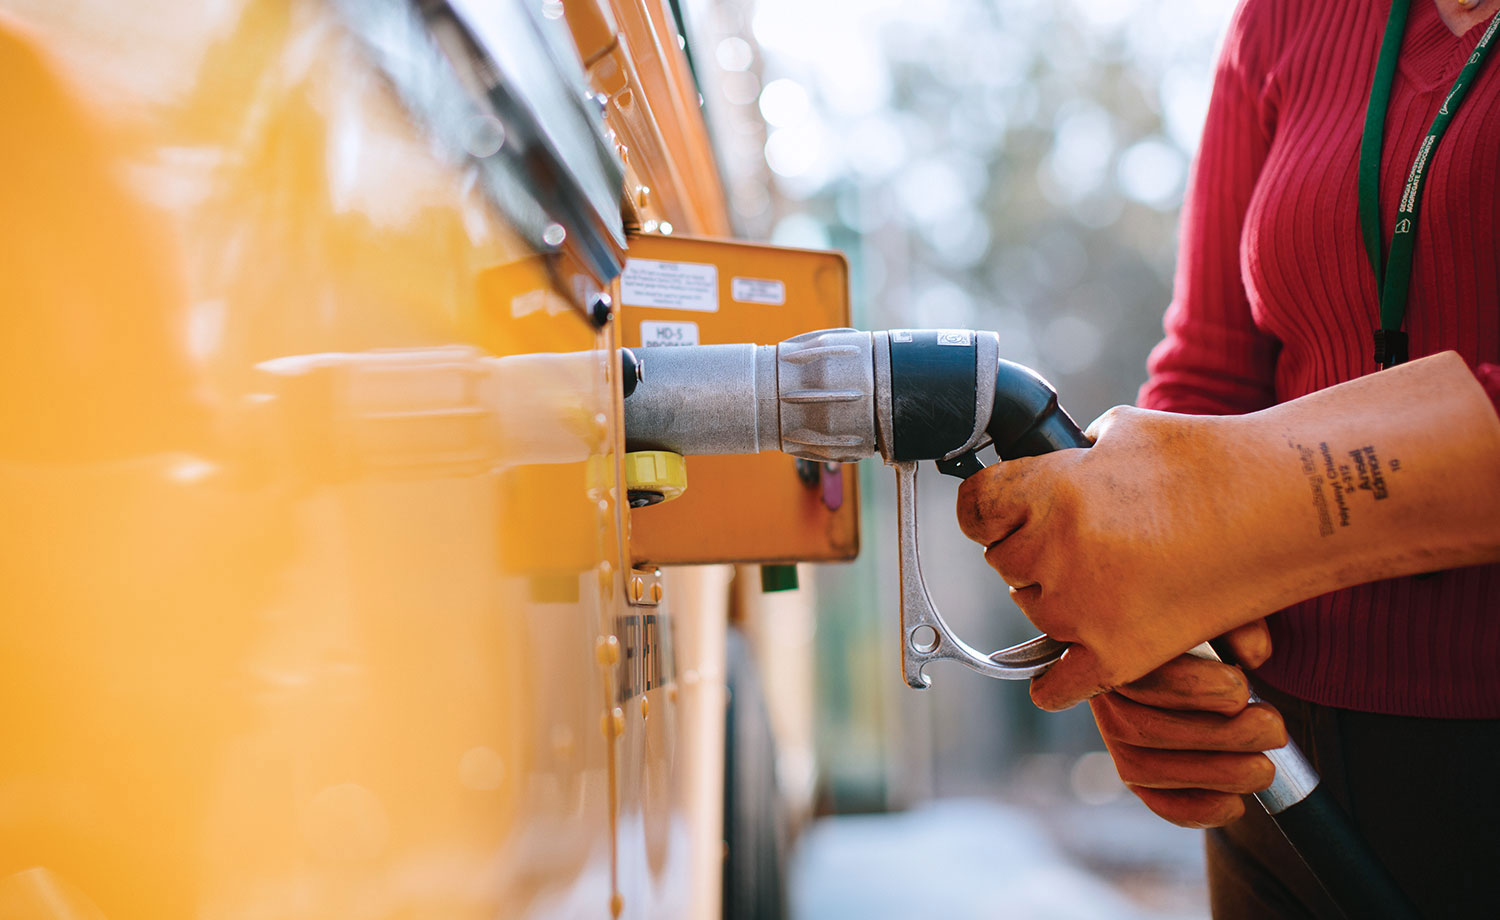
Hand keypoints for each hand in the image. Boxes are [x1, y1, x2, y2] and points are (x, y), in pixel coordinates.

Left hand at [958, 404, 1292, 709]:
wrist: (1289, 505)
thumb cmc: (1213, 459)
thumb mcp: (1124, 431)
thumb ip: (1072, 454)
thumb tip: (1048, 463)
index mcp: (1049, 491)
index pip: (974, 509)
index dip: (990, 509)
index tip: (1002, 512)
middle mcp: (1055, 551)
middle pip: (1006, 563)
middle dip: (1035, 552)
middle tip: (1083, 541)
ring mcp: (1083, 609)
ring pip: (1035, 613)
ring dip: (1060, 599)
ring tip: (1116, 577)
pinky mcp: (1118, 656)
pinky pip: (1057, 685)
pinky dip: (1058, 681)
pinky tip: (1066, 666)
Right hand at [1091, 620, 1286, 827]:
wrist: (1184, 642)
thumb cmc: (1202, 622)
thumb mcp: (1217, 608)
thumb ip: (1236, 621)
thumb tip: (1252, 655)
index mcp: (1115, 649)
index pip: (1139, 677)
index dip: (1191, 689)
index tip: (1241, 688)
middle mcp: (1103, 698)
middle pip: (1145, 729)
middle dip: (1218, 736)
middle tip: (1273, 728)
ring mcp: (1115, 739)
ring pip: (1147, 770)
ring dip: (1213, 775)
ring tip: (1264, 768)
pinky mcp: (1134, 771)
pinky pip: (1154, 801)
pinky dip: (1194, 810)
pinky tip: (1235, 804)